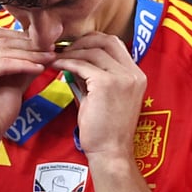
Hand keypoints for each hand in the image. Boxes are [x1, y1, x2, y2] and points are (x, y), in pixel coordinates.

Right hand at [0, 27, 52, 155]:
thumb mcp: (14, 84)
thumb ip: (24, 66)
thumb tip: (45, 50)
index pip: (2, 38)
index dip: (27, 39)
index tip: (51, 44)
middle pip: (3, 40)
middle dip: (32, 44)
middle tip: (54, 48)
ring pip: (5, 51)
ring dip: (32, 54)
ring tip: (51, 57)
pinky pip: (3, 63)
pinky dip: (23, 64)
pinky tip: (39, 68)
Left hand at [50, 32, 146, 160]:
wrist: (111, 151)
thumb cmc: (106, 129)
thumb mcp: (104, 98)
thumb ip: (94, 78)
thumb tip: (75, 62)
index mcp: (137, 75)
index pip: (116, 44)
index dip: (93, 40)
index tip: (76, 47)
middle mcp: (133, 73)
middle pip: (107, 40)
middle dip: (82, 40)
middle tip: (63, 48)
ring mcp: (122, 77)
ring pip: (93, 51)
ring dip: (71, 52)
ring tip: (55, 58)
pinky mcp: (106, 84)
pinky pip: (82, 65)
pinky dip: (66, 62)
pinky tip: (55, 66)